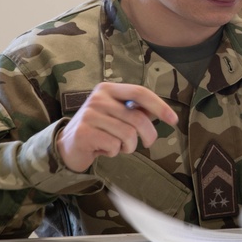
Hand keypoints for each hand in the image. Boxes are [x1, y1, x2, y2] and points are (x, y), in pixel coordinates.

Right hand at [55, 82, 178, 171]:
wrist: (67, 146)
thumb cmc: (100, 129)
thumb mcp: (117, 115)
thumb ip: (137, 111)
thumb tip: (162, 112)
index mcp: (108, 89)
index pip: (140, 93)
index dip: (160, 106)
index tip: (174, 120)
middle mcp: (97, 98)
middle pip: (137, 118)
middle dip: (148, 135)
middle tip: (147, 143)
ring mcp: (89, 115)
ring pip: (128, 134)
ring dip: (129, 146)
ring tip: (118, 146)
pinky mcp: (84, 133)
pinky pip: (114, 145)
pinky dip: (114, 152)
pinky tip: (103, 149)